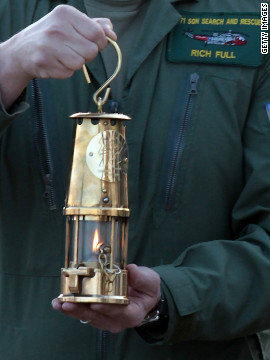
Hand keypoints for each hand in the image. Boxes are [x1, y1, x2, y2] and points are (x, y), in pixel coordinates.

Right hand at [0, 5, 115, 107]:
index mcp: (66, 13)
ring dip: (75, 64)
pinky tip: (54, 62)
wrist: (23, 50)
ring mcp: (50, 45)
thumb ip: (94, 26)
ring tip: (62, 56)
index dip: (100, 43)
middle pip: (92, 51)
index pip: (98, 34)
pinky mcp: (45, 62)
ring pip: (80, 64)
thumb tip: (112, 33)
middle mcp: (57, 27)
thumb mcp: (72, 24)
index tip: (91, 43)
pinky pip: (69, 73)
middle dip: (86, 55)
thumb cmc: (53, 36)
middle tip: (72, 50)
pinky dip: (65, 71)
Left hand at [52, 264, 160, 332]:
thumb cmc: (147, 288)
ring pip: (88, 317)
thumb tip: (132, 269)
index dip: (106, 308)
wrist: (144, 295)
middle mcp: (118, 321)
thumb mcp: (150, 281)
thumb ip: (141, 277)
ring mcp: (106, 320)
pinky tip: (60, 302)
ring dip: (72, 310)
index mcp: (132, 314)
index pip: (118, 312)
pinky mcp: (98, 315)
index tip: (94, 303)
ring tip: (58, 303)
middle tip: (66, 304)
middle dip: (81, 310)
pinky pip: (84, 313)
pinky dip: (72, 308)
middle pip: (98, 317)